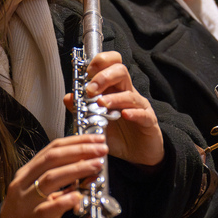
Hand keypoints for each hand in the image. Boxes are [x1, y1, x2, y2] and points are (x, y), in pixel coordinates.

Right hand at [0, 134, 104, 217]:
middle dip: (79, 151)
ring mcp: (25, 201)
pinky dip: (64, 200)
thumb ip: (64, 183)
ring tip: (96, 165)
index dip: (76, 141)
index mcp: (27, 173)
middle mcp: (23, 183)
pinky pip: (47, 207)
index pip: (52, 149)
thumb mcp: (45, 196)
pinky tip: (78, 195)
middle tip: (101, 149)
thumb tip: (90, 169)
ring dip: (76, 170)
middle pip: (52, 159)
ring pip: (50, 179)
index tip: (96, 139)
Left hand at [64, 50, 163, 167]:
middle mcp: (127, 93)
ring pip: (130, 94)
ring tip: (102, 103)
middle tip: (91, 90)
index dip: (100, 62)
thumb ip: (81, 109)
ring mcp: (139, 106)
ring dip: (115, 97)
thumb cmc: (118, 135)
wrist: (137, 154)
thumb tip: (68, 97)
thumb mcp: (95, 122)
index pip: (110, 64)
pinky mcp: (149, 121)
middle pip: (120, 71)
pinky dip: (134, 113)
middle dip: (104, 76)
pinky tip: (125, 115)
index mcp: (114, 89)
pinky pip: (143, 114)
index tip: (86, 72)